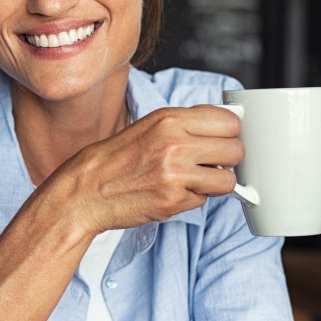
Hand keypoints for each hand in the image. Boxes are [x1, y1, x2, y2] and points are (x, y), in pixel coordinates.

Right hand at [46, 104, 243, 234]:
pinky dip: (193, 199)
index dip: (229, 132)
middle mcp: (174, 144)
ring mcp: (175, 175)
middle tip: (209, 163)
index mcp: (169, 119)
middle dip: (227, 159)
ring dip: (215, 183)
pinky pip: (204, 201)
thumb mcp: (149, 126)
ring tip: (192, 180)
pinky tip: (172, 192)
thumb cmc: (115, 159)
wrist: (85, 191)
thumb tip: (229, 124)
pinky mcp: (173, 202)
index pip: (229, 121)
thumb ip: (186, 124)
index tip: (221, 139)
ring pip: (228, 180)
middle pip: (236, 150)